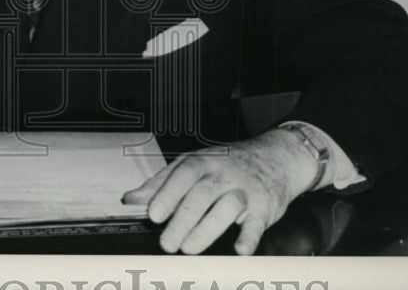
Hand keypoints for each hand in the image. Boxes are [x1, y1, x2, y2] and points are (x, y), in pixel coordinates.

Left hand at [122, 129, 318, 254]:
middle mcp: (225, 173)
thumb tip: (130, 199)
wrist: (276, 157)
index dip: (168, 193)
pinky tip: (239, 250)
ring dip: (207, 228)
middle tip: (167, 243)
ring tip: (188, 248)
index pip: (185, 174)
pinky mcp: (265, 208)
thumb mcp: (194, 164)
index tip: (152, 215)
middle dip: (183, 218)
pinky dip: (250, 237)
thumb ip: (162, 183)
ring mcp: (246, 190)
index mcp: (205, 161)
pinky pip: (258, 223)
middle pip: (203, 194)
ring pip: (228, 206)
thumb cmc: (226, 164)